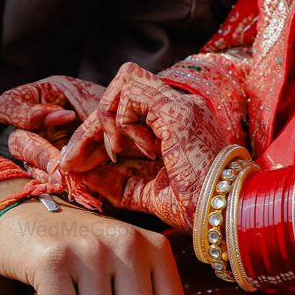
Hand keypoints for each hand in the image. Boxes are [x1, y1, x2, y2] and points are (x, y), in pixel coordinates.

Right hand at [0, 76, 111, 183]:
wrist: (141, 129)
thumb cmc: (119, 107)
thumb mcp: (98, 101)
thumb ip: (76, 119)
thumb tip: (60, 157)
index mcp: (40, 99)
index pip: (6, 106)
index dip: (21, 114)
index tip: (56, 116)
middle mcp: (37, 128)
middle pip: (17, 142)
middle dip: (40, 152)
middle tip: (61, 161)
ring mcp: (44, 153)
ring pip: (30, 167)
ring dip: (49, 173)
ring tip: (69, 178)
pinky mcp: (56, 175)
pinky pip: (46, 185)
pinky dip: (61, 185)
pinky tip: (76, 185)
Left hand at [60, 62, 232, 229]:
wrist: (222, 213)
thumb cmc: (194, 208)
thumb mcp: (144, 194)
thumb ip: (115, 182)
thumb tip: (82, 174)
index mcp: (173, 125)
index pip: (126, 110)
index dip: (95, 132)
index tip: (76, 162)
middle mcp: (178, 108)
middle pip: (121, 91)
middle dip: (89, 126)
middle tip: (72, 159)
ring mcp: (181, 105)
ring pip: (126, 80)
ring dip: (107, 117)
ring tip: (114, 151)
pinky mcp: (177, 111)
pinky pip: (133, 93)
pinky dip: (124, 121)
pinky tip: (142, 150)